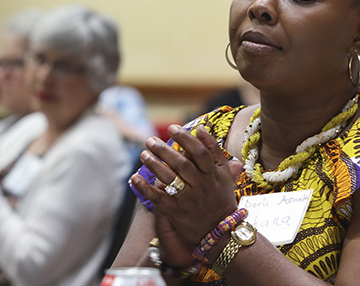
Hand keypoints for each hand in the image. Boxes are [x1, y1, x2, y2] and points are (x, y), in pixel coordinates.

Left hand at [130, 126, 239, 260]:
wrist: (221, 232)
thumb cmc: (221, 198)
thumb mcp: (225, 174)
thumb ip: (214, 151)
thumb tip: (201, 128)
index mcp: (212, 174)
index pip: (199, 152)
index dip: (186, 138)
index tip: (173, 128)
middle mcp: (200, 185)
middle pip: (181, 163)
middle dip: (164, 150)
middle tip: (150, 140)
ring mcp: (188, 199)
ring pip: (169, 179)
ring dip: (154, 165)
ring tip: (143, 154)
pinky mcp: (176, 212)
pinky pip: (158, 198)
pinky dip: (145, 188)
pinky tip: (134, 177)